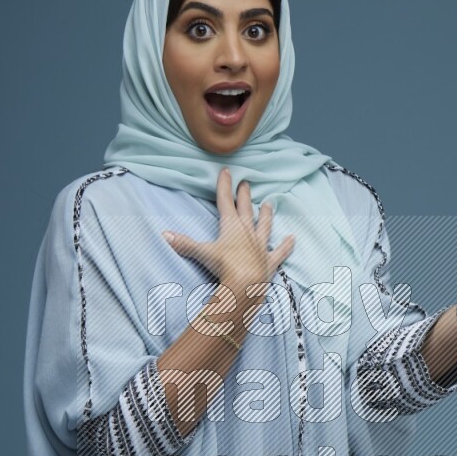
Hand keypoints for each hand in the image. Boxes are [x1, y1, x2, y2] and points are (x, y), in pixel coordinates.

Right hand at [161, 166, 294, 297]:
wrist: (245, 284)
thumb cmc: (224, 267)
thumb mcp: (201, 253)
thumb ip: (183, 244)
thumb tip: (164, 234)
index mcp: (231, 226)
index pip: (226, 201)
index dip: (225, 186)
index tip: (227, 171)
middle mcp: (247, 232)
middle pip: (246, 209)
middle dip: (245, 195)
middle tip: (247, 183)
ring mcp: (260, 246)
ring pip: (264, 226)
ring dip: (266, 215)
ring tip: (269, 204)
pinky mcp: (269, 262)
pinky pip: (279, 252)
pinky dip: (286, 246)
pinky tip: (292, 239)